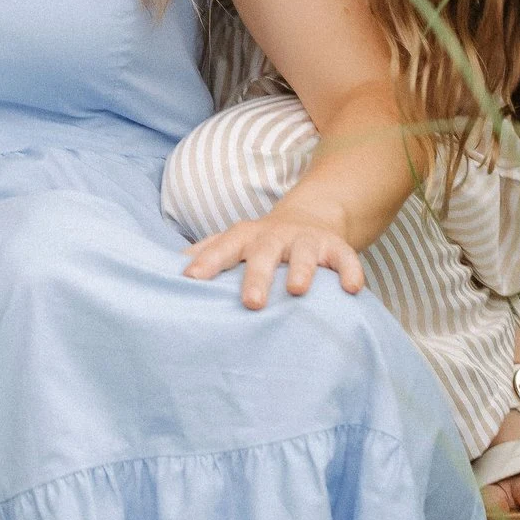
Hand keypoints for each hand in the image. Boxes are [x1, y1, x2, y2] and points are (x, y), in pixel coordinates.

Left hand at [183, 204, 366, 309]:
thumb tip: (168, 269)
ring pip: (303, 253)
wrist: (311, 217)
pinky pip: (345, 257)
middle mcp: (275, 236)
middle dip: (256, 275)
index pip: (223, 246)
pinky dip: (350, 271)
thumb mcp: (235, 243)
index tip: (191, 280)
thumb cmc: (262, 241)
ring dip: (301, 269)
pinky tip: (351, 290)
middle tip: (250, 302)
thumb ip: (207, 254)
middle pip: (263, 252)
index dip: (208, 262)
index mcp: (245, 237)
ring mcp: (306, 240)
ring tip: (297, 290)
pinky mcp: (335, 247)